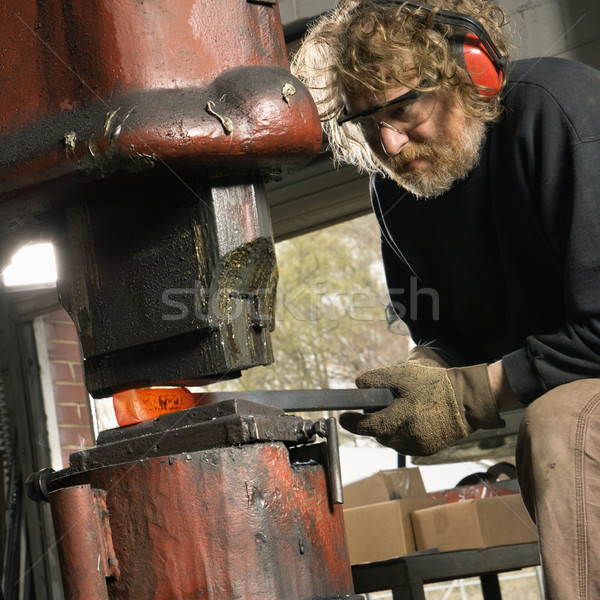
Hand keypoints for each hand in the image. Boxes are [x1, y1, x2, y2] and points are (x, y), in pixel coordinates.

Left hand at [340, 358, 504, 455]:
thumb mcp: (404, 373)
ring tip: (400, 410)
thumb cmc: (434, 384)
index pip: (369, 426)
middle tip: (383, 405)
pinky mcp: (425, 450)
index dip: (354, 423)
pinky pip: (402, 443)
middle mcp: (409, 435)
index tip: (344, 418)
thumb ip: (378, 378)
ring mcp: (417, 446)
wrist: (466, 401)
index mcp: (404, 416)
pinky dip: (400, 432)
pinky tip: (410, 419)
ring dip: (387, 426)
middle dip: (375, 420)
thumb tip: (359, 385)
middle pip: (378, 432)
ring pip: (389, 439)